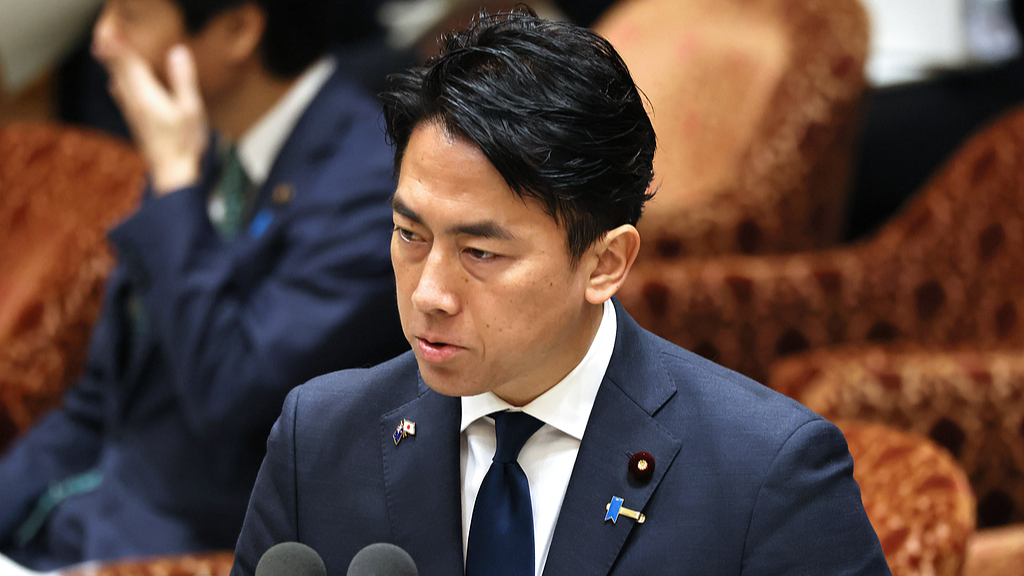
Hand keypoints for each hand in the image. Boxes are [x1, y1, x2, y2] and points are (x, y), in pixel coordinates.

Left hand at [94, 37, 207, 195]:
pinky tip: (116, 84)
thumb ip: (183, 79)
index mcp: (146, 95)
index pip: (131, 64)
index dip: (123, 48)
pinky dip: (118, 83)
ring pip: (118, 84)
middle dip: (115, 55)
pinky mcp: (136, 122)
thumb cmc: (185, 143)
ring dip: (114, 68)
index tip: (115, 34)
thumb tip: (178, 51)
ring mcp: (133, 113)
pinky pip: (122, 96)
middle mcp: (134, 102)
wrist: (173, 173)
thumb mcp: (191, 109)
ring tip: (107, 55)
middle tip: (107, 39)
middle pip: (121, 72)